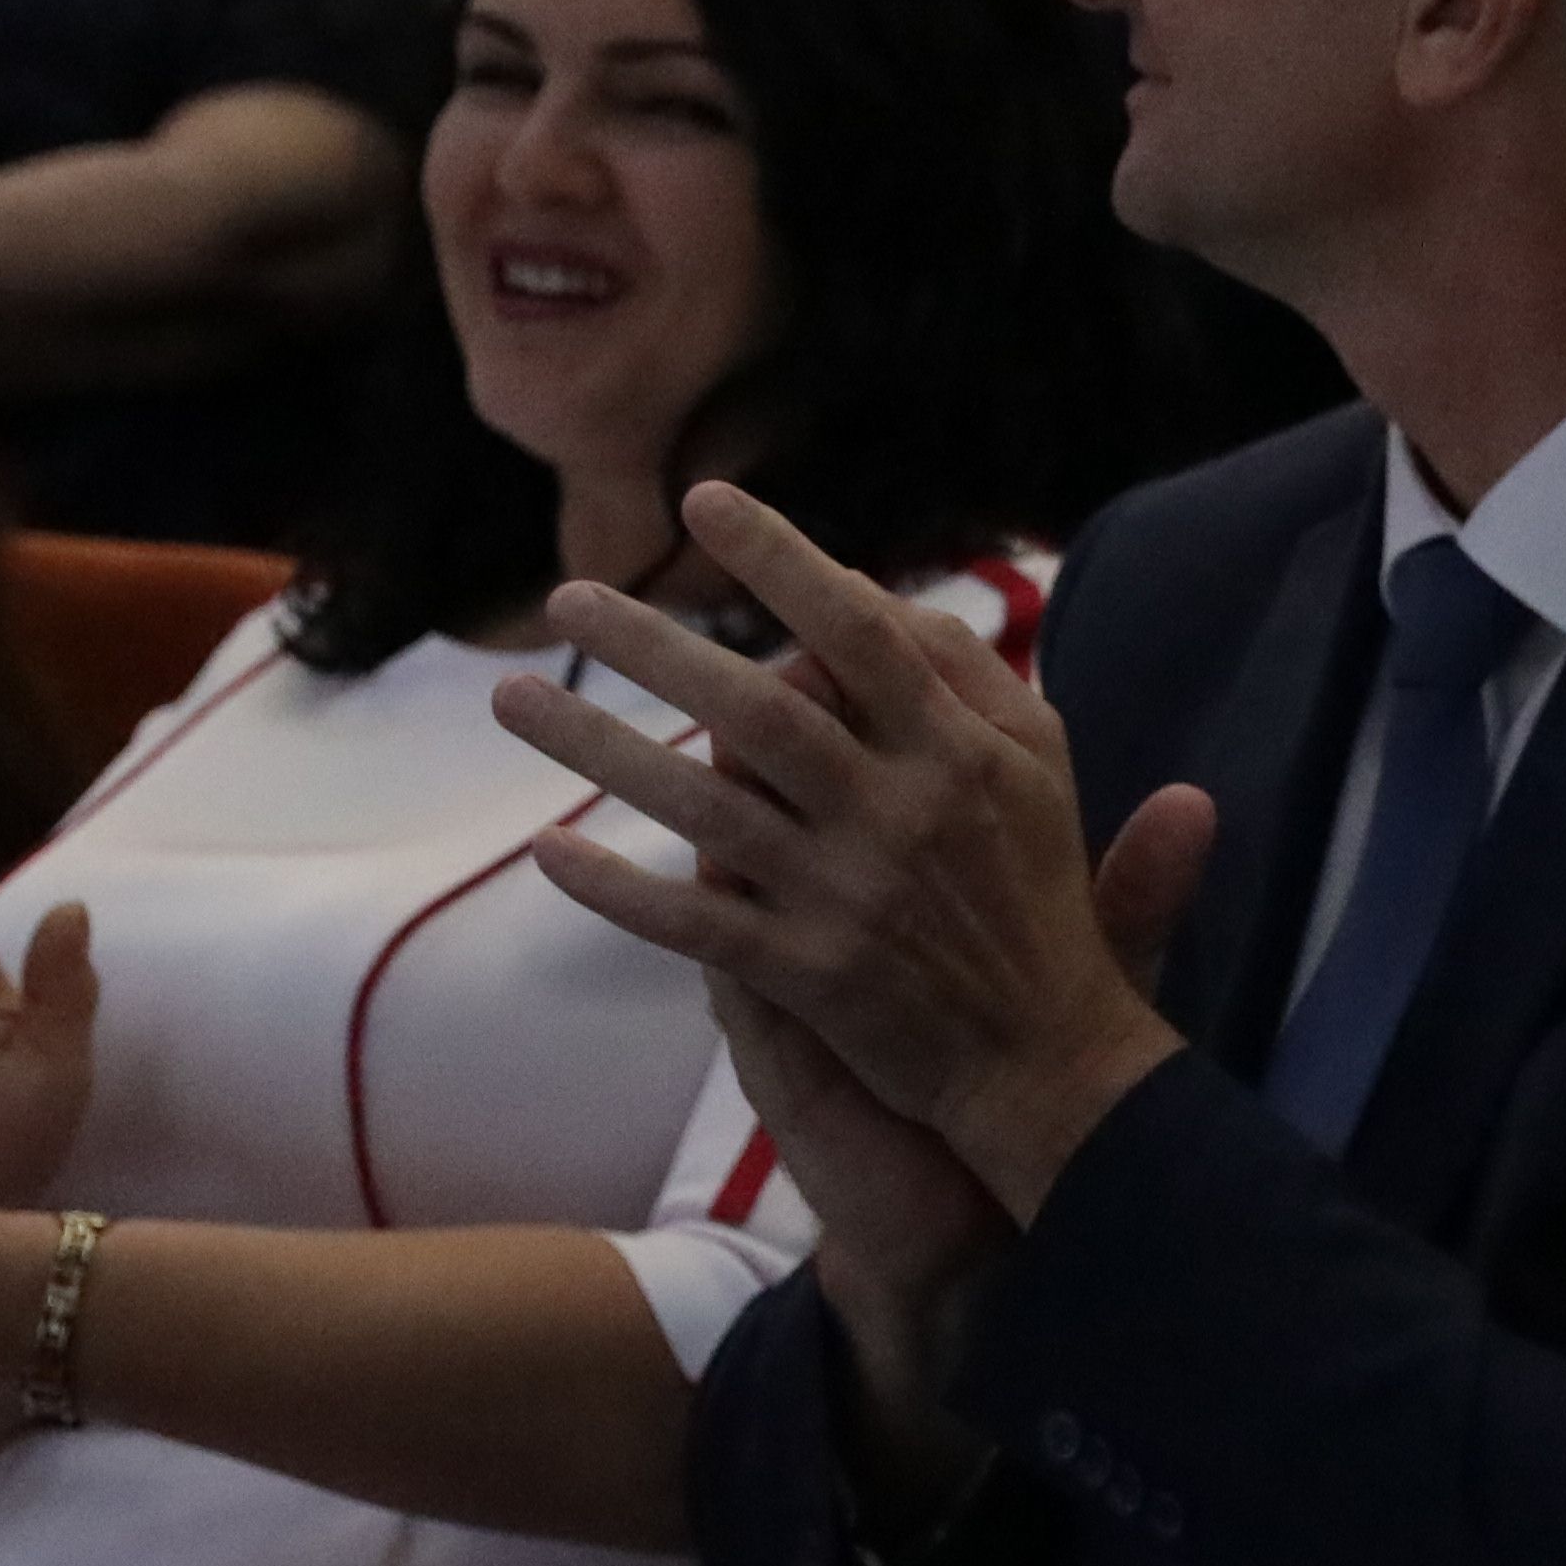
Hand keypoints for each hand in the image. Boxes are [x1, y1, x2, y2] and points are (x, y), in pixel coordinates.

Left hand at [494, 482, 1214, 1221]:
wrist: (1054, 1061)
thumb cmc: (1040, 900)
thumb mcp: (1042, 769)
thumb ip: (969, 675)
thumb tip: (872, 592)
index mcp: (963, 752)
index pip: (863, 632)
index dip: (782, 561)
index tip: (703, 504)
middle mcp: (903, 812)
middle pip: (760, 708)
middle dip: (656, 646)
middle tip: (568, 597)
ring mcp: (850, 894)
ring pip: (703, 805)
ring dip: (598, 748)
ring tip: (511, 698)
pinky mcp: (810, 973)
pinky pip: (692, 922)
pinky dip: (619, 891)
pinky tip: (550, 853)